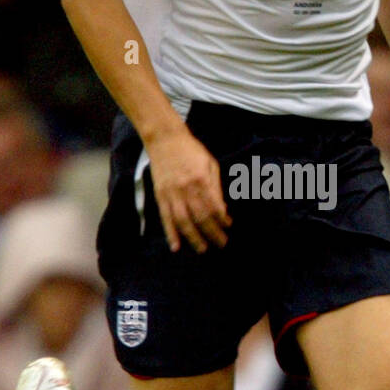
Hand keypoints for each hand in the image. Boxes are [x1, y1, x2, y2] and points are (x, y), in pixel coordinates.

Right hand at [146, 126, 231, 252]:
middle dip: (212, 233)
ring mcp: (172, 194)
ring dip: (193, 238)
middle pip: (201, 217)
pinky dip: (170, 233)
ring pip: (183, 221)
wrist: (165, 139)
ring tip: (202, 249)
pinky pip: (165, 218)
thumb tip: (222, 209)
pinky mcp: (160, 196)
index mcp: (201, 179)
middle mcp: (186, 189)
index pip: (214, 206)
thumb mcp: (210, 163)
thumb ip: (216, 186)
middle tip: (221, 244)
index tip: (228, 226)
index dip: (222, 219)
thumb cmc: (191, 150)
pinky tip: (176, 246)